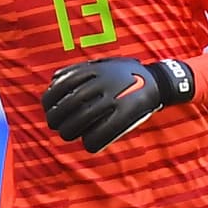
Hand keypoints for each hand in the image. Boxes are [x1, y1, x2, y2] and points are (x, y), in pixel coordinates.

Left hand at [41, 57, 194, 153]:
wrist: (159, 81)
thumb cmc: (126, 74)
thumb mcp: (104, 64)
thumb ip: (80, 70)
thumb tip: (53, 80)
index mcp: (94, 71)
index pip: (60, 87)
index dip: (49, 100)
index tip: (48, 107)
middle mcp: (101, 84)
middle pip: (66, 107)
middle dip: (56, 119)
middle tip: (55, 124)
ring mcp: (113, 99)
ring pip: (79, 122)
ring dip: (68, 131)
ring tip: (68, 133)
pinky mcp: (125, 115)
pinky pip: (100, 135)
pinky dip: (91, 142)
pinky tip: (90, 143)